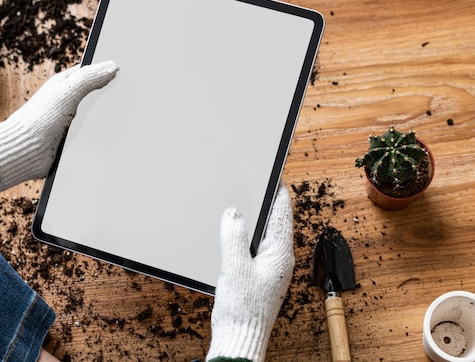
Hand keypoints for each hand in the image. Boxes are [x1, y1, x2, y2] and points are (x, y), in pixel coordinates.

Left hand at [0, 61, 118, 193]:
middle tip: (129, 96)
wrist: (25, 151)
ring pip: (97, 116)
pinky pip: (93, 135)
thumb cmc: (37, 119)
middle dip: (111, 96)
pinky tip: (113, 136)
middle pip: (98, 95)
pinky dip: (101, 136)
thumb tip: (112, 66)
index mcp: (65, 84)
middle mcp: (68, 101)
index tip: (126, 73)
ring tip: (125, 117)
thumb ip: (89, 78)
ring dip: (107, 119)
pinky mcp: (73, 139)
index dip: (108, 71)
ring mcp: (71, 121)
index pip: (92, 72)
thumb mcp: (66, 92)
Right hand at [206, 183, 293, 361]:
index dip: (277, 191)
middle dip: (266, 203)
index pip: (282, 213)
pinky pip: (257, 248)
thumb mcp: (234, 268)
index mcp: (280, 254)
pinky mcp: (261, 277)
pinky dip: (248, 236)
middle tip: (254, 185)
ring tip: (244, 204)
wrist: (240, 340)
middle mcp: (280, 260)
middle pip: (276, 222)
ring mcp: (271, 269)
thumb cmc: (243, 310)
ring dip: (256, 220)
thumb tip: (233, 213)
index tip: (272, 175)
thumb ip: (233, 236)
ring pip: (266, 235)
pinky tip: (234, 235)